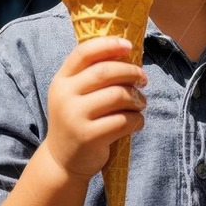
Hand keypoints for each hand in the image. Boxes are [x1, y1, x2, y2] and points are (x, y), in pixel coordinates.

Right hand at [46, 36, 147, 179]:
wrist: (63, 160)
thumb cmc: (77, 119)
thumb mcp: (74, 94)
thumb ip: (91, 74)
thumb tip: (126, 52)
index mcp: (62, 79)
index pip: (84, 52)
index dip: (108, 45)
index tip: (129, 46)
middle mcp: (65, 95)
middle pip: (105, 72)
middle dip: (130, 72)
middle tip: (143, 79)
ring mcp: (75, 117)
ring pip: (118, 95)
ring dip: (137, 97)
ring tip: (141, 103)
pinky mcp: (88, 137)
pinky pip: (123, 120)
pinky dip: (137, 119)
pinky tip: (137, 121)